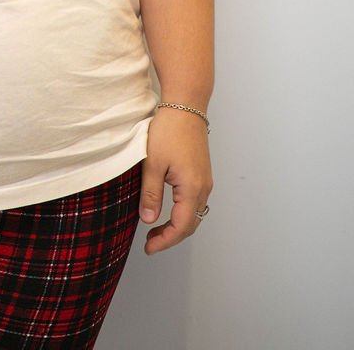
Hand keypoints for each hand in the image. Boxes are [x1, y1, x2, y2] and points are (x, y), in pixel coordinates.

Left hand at [139, 106, 212, 254]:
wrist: (185, 105)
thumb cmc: (169, 130)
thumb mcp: (153, 163)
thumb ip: (151, 194)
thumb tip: (148, 220)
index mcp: (192, 188)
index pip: (181, 226)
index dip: (165, 241)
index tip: (149, 247)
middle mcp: (203, 187)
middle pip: (191, 224)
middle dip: (171, 236)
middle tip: (151, 242)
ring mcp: (205, 180)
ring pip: (195, 213)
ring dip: (178, 225)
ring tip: (156, 228)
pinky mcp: (202, 172)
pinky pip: (195, 201)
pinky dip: (183, 211)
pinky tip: (168, 208)